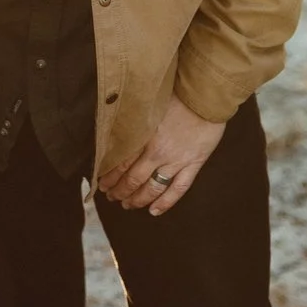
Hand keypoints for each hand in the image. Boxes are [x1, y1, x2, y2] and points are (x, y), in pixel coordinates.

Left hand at [103, 96, 226, 215]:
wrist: (204, 97)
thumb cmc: (176, 95)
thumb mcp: (148, 107)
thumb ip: (134, 123)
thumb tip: (117, 132)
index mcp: (144, 137)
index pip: (121, 163)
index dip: (110, 176)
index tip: (102, 184)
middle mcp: (157, 153)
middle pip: (133, 179)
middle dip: (120, 191)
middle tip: (112, 198)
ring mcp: (176, 161)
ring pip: (152, 188)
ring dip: (138, 199)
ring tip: (128, 206)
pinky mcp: (193, 164)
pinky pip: (178, 189)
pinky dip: (165, 202)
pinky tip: (154, 211)